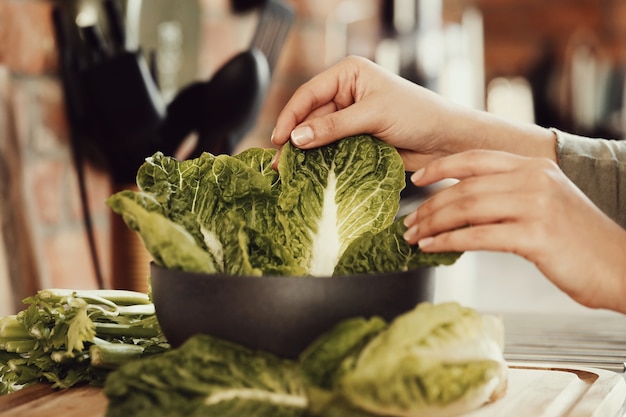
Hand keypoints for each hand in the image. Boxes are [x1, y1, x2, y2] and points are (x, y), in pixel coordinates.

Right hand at [271, 56, 462, 170]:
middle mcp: (347, 93)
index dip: (290, 116)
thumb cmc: (418, 114)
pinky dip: (322, 160)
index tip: (279, 139)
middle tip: (280, 162)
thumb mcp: (373, 115)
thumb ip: (334, 127)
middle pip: (310, 116)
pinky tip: (310, 172)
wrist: (446, 139)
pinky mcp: (357, 139)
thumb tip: (298, 138)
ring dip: (307, 152)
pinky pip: (332, 149)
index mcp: (349, 74)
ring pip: (319, 135)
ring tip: (290, 171)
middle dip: (296, 139)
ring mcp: (351, 118)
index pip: (309, 94)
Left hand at [403, 150, 625, 312]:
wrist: (620, 266)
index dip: (440, 166)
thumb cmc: (577, 240)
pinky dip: (448, 242)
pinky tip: (432, 248)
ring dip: (433, 224)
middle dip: (429, 206)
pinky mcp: (535, 235)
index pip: (475, 158)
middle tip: (408, 223)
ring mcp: (536, 205)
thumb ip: (509, 194)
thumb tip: (460, 204)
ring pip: (467, 209)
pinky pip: (478, 236)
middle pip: (465, 187)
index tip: (416, 179)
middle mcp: (534, 179)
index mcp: (534, 167)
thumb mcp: (545, 203)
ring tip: (413, 237)